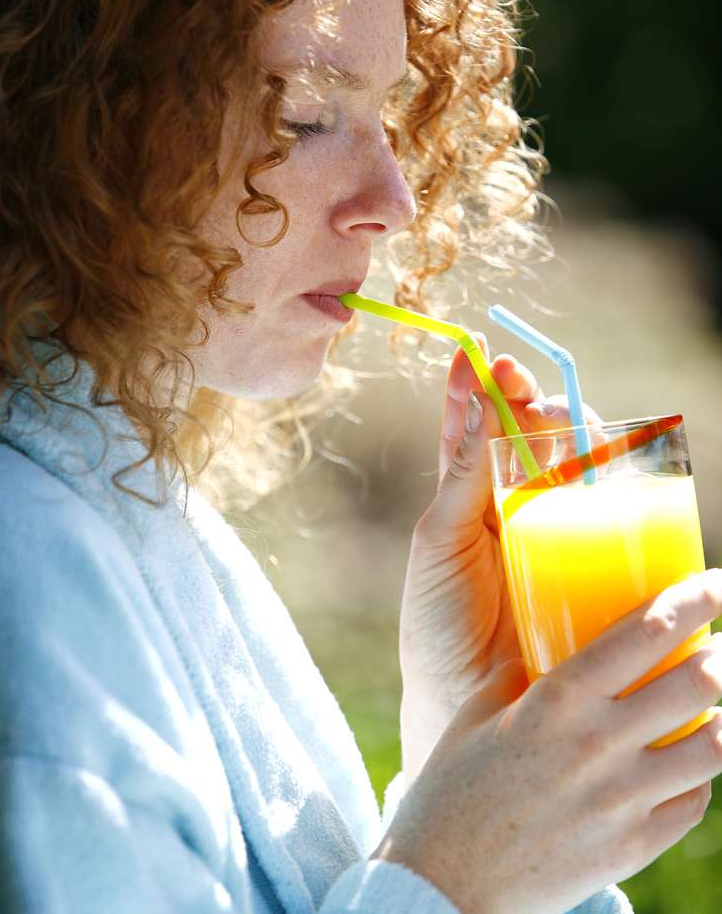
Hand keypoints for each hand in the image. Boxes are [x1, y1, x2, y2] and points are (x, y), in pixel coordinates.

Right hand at [375, 570, 721, 913]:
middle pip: (698, 684)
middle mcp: (599, 743)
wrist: (446, 884)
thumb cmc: (453, 788)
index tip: (715, 583)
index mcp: (558, 698)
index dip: (694, 601)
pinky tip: (689, 760)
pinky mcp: (634, 847)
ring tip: (715, 697)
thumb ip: (517, 673)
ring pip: (714, 746)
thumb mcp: (476, 712)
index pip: (645, 632)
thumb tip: (539, 645)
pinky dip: (700, 776)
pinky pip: (694, 803)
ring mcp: (623, 800)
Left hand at [399, 336, 599, 781]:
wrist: (466, 708)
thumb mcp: (438, 542)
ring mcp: (562, 536)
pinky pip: (618, 520)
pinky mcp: (598, 567)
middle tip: (530, 392)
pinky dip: (627, 488)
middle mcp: (521, 508)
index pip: (485, 425)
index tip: (487, 358)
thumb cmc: (438, 626)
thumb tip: (472, 391)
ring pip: (582, 468)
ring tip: (570, 425)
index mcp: (474, 496)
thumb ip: (458, 473)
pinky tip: (623, 469)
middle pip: (543, 437)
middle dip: (541, 401)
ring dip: (582, 433)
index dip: (489, 386)